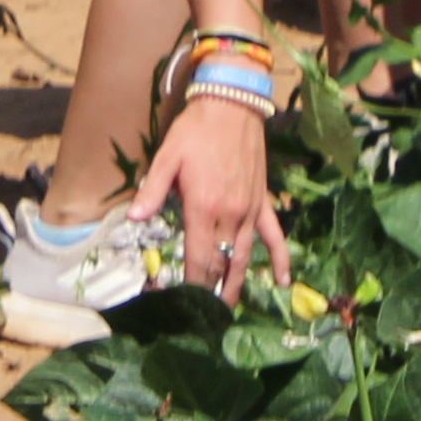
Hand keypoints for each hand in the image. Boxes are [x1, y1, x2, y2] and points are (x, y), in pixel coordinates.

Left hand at [129, 100, 291, 304]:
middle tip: (206, 315)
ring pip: (245, 256)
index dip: (193, 284)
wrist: (232, 105)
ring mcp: (250, 210)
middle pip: (221, 262)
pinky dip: (280, 260)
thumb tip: (136, 219)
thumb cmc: (195, 130)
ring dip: (238, 283)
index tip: (186, 304)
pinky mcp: (263, 202)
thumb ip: (152, 191)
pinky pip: (275, 236)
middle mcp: (230, 215)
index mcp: (203, 207)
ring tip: (230, 307)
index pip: (199, 258)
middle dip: (213, 290)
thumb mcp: (167, 157)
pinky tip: (283, 281)